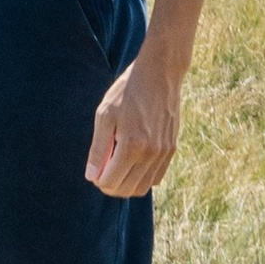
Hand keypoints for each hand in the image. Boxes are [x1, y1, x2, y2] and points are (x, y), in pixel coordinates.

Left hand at [88, 48, 182, 197]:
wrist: (160, 74)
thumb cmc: (128, 91)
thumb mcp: (105, 115)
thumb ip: (98, 148)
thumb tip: (92, 176)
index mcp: (132, 145)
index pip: (111, 182)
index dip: (98, 181)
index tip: (94, 170)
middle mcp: (150, 154)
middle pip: (127, 189)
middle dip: (110, 186)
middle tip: (102, 172)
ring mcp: (164, 153)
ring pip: (143, 187)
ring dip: (127, 185)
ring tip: (116, 169)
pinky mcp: (172, 149)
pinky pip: (156, 177)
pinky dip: (142, 178)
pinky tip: (133, 163)